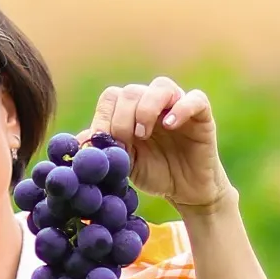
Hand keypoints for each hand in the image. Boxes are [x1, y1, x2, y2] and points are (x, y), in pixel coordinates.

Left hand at [90, 77, 236, 215]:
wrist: (185, 191)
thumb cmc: (154, 174)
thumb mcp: (123, 165)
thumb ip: (103, 151)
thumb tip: (78, 142)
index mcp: (131, 111)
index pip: (111, 97)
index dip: (104, 118)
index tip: (106, 144)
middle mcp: (153, 103)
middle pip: (131, 91)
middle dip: (122, 119)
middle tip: (126, 143)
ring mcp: (177, 105)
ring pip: (160, 86)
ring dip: (146, 109)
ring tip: (143, 134)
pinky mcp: (202, 115)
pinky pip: (195, 99)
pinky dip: (181, 108)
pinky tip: (170, 125)